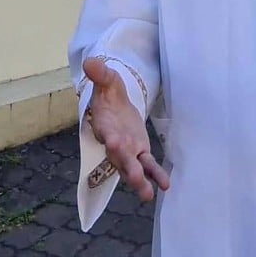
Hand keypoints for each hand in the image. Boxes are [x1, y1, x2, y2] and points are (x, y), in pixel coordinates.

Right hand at [82, 57, 169, 200]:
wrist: (113, 104)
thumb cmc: (108, 93)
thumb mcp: (106, 80)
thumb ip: (100, 74)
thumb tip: (90, 61)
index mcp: (105, 125)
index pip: (106, 133)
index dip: (110, 139)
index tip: (113, 144)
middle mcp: (115, 142)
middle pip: (119, 157)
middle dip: (127, 168)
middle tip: (136, 180)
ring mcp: (127, 150)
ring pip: (132, 168)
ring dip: (139, 181)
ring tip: (147, 195)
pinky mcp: (140, 151)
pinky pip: (147, 165)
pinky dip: (155, 175)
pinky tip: (165, 186)